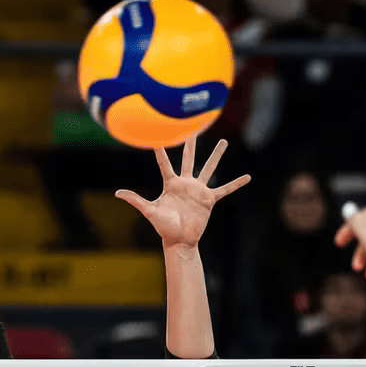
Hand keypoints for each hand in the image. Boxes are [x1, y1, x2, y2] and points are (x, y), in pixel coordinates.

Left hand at [115, 136, 249, 248]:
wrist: (179, 240)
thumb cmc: (163, 227)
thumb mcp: (149, 211)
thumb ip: (135, 200)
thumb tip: (117, 192)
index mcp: (171, 184)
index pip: (165, 163)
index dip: (161, 150)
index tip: (158, 135)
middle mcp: (185, 183)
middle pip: (189, 158)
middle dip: (191, 143)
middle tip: (194, 126)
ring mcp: (198, 190)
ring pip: (209, 168)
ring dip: (216, 156)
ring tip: (223, 142)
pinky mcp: (209, 199)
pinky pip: (225, 189)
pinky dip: (236, 184)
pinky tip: (247, 177)